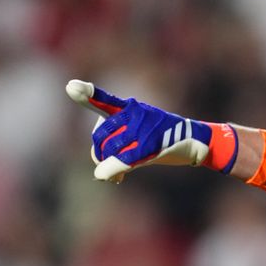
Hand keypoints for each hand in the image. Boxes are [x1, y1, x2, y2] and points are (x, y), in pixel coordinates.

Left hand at [66, 80, 236, 181]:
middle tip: (107, 164)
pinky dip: (113, 170)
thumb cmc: (162, 139)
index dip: (87, 94)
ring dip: (108, 166)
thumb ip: (115, 149)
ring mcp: (142, 127)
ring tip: (117, 174)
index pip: (103, 100)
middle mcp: (133, 113)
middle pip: (99, 137)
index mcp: (128, 108)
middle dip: (99, 154)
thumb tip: (100, 175)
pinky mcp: (150, 144)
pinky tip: (112, 179)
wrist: (195, 142)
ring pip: (109, 150)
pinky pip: (124, 159)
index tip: (70, 86)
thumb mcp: (139, 137)